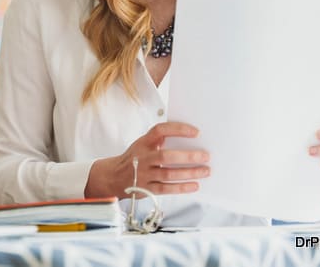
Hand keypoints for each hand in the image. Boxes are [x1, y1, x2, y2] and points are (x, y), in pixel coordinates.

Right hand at [85, 122, 209, 198]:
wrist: (113, 176)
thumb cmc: (133, 158)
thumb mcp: (141, 144)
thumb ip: (158, 140)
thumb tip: (185, 137)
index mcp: (142, 143)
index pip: (160, 131)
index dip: (178, 129)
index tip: (195, 132)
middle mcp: (142, 158)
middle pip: (166, 156)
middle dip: (188, 157)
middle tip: (205, 156)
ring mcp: (143, 174)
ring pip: (168, 174)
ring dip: (189, 173)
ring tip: (205, 171)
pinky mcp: (146, 189)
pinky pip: (166, 189)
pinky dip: (182, 188)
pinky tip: (194, 185)